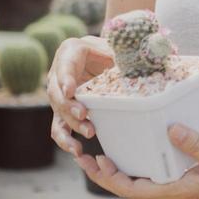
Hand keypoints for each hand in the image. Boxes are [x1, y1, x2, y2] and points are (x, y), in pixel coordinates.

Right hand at [47, 36, 114, 156]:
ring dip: (71, 124)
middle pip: (57, 92)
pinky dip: (66, 140)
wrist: (104, 57)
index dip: (66, 79)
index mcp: (70, 52)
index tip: (70, 91)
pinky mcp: (63, 111)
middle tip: (84, 114)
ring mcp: (59, 94)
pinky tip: (77, 151)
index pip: (64, 65)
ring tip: (88, 132)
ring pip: (58, 111)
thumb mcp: (116, 48)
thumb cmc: (111, 51)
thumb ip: (125, 54)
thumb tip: (141, 61)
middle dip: (70, 106)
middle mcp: (59, 73)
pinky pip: (59, 127)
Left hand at [77, 124, 198, 198]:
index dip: (109, 178)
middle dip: (105, 172)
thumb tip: (170, 128)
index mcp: (177, 191)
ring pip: (140, 177)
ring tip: (104, 145)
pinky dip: (141, 157)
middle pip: (129, 185)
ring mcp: (178, 183)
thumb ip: (198, 146)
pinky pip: (156, 168)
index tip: (94, 161)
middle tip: (86, 152)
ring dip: (120, 166)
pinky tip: (139, 141)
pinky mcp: (186, 174)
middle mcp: (172, 189)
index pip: (132, 190)